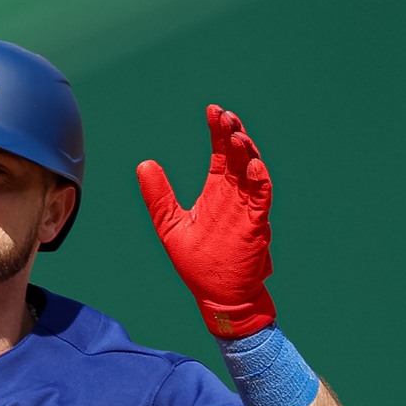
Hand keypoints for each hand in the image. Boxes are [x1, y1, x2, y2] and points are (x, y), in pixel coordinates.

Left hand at [137, 105, 274, 337]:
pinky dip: (259, 182)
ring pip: (251, 173)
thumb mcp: (170, 225)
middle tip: (224, 115)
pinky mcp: (255, 226)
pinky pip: (261, 200)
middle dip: (232, 134)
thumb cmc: (197, 262)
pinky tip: (252, 166)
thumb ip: (159, 197)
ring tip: (237, 135)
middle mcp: (233, 196)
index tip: (212, 109)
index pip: (220, 153)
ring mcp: (246, 209)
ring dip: (246, 153)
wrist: (217, 296)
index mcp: (216, 191)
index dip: (217, 131)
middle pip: (237, 156)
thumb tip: (143, 164)